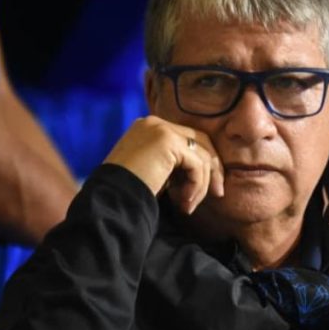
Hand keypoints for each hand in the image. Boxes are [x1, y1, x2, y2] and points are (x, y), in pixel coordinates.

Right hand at [103, 115, 223, 213]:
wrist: (109, 199)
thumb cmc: (127, 193)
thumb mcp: (153, 173)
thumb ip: (172, 165)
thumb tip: (201, 173)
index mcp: (148, 128)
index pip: (187, 139)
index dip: (202, 163)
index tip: (208, 189)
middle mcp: (155, 123)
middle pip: (200, 141)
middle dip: (213, 169)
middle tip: (218, 194)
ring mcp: (161, 129)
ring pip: (201, 155)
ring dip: (202, 185)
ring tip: (188, 206)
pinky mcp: (167, 142)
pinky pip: (197, 164)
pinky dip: (197, 186)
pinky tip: (185, 203)